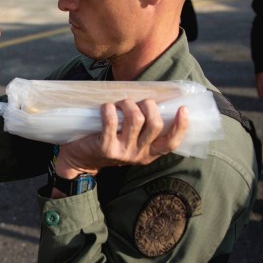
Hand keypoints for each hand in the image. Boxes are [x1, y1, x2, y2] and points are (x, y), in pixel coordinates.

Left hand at [55, 99, 189, 177]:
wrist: (80, 161)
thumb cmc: (108, 142)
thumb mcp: (130, 141)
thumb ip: (143, 129)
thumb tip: (154, 102)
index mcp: (150, 152)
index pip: (172, 142)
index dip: (181, 126)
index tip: (182, 109)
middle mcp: (139, 154)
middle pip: (155, 124)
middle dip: (148, 105)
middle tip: (137, 102)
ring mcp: (123, 152)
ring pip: (135, 119)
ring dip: (128, 104)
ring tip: (120, 103)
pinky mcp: (106, 147)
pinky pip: (112, 122)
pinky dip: (109, 109)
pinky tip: (106, 107)